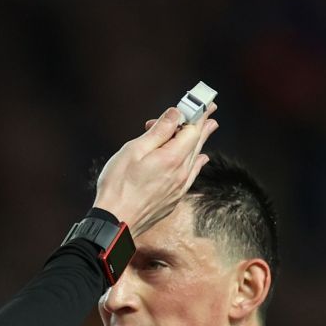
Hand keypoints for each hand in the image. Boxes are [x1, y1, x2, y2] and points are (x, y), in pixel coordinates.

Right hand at [91, 104, 219, 233]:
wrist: (115, 222)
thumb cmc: (118, 187)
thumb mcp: (134, 151)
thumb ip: (158, 132)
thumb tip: (175, 114)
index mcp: (172, 157)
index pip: (192, 129)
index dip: (198, 114)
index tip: (204, 103)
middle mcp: (181, 173)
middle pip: (197, 143)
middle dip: (202, 125)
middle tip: (210, 113)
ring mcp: (179, 187)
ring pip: (195, 158)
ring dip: (199, 142)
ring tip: (207, 130)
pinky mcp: (174, 199)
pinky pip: (192, 175)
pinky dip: (196, 163)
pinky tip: (200, 160)